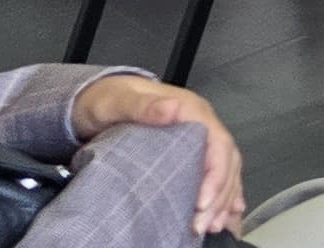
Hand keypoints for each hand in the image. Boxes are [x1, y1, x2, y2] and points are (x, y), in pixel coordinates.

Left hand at [70, 75, 242, 236]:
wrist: (97, 99)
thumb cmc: (107, 101)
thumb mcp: (119, 101)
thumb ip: (144, 105)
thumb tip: (173, 108)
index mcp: (191, 110)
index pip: (218, 143)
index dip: (216, 175)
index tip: (202, 203)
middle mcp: (201, 123)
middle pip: (226, 161)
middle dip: (219, 196)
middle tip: (202, 224)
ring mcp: (198, 139)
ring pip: (226, 171)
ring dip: (223, 201)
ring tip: (211, 226)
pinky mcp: (191, 152)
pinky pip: (217, 175)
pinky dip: (223, 197)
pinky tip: (225, 215)